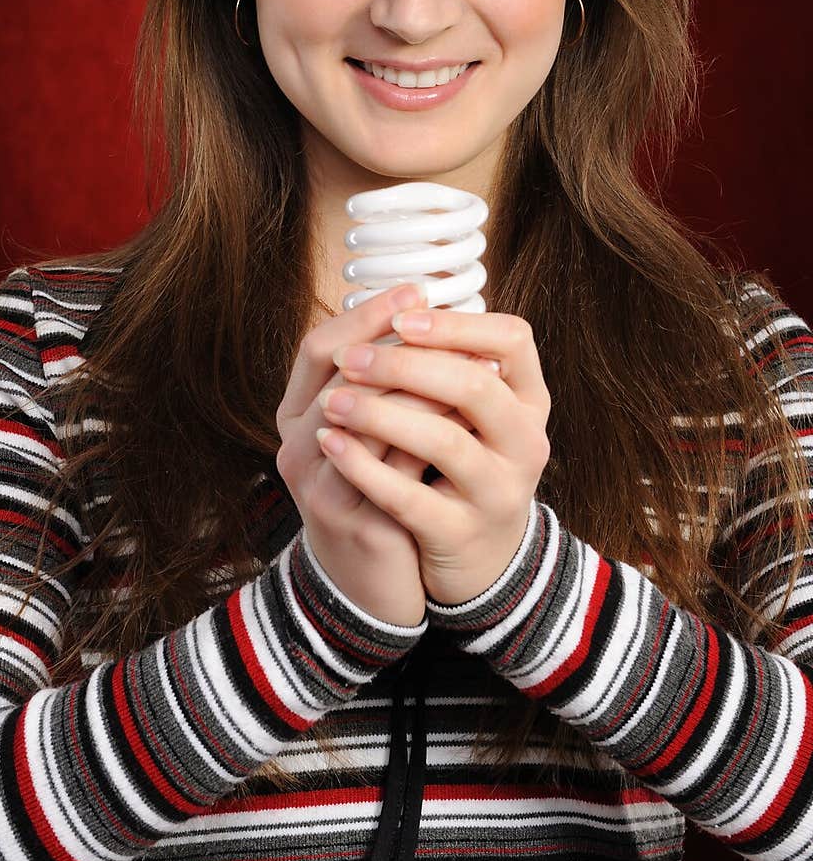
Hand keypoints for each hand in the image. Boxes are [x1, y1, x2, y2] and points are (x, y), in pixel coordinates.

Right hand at [276, 283, 443, 625]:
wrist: (369, 584)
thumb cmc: (373, 494)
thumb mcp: (366, 434)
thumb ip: (382, 385)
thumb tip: (427, 315)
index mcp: (294, 419)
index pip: (317, 347)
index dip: (365, 315)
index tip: (414, 289)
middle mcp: (295, 449)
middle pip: (338, 372)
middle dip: (400, 340)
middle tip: (450, 319)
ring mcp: (321, 488)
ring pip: (370, 417)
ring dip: (425, 383)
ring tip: (471, 358)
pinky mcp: (358, 522)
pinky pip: (400, 468)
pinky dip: (437, 435)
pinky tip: (473, 417)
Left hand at [316, 308, 551, 605]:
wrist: (480, 559)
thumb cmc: (463, 466)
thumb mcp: (473, 413)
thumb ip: (448, 364)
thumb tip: (397, 302)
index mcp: (529, 399)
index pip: (514, 340)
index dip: (458, 324)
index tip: (404, 316)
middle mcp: (526, 442)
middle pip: (474, 386)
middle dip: (406, 365)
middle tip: (353, 358)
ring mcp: (499, 492)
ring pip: (445, 443)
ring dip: (380, 414)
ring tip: (331, 401)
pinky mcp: (462, 534)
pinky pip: (412, 499)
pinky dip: (366, 468)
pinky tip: (330, 444)